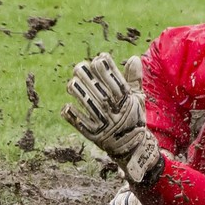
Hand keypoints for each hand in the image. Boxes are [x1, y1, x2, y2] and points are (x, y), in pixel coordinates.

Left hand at [61, 53, 161, 182]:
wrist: (133, 147)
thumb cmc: (134, 118)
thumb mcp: (137, 99)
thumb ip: (134, 79)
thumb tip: (135, 58)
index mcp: (127, 101)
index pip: (116, 81)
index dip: (107, 68)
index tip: (100, 58)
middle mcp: (116, 111)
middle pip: (100, 90)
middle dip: (88, 76)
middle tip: (79, 67)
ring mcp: (105, 123)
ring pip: (89, 104)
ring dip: (78, 92)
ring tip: (72, 83)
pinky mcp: (94, 135)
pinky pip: (80, 123)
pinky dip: (73, 115)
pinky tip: (67, 106)